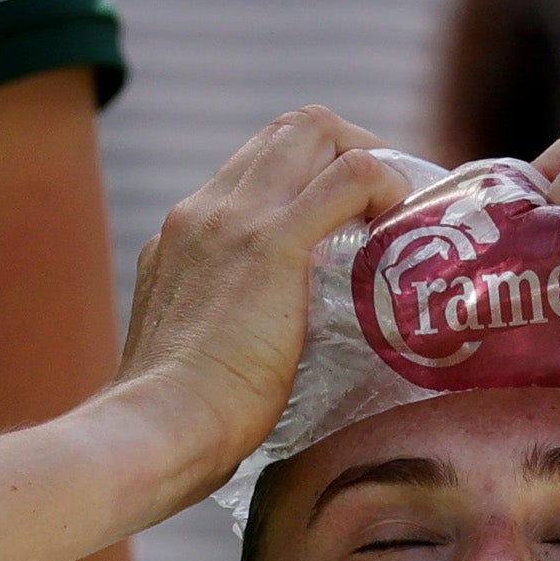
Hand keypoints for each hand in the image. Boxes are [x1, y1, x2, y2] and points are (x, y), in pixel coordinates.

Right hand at [113, 106, 409, 504]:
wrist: (156, 430)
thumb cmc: (178, 424)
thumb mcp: (192, 358)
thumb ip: (222, 339)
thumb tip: (264, 367)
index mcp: (182, 237)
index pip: (255, 166)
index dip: (313, 175)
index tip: (350, 217)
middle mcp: (203, 212)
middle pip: (288, 130)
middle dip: (349, 147)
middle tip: (387, 202)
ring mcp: (235, 221)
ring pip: (314, 130)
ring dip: (370, 157)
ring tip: (401, 209)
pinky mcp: (272, 245)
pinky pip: (349, 178)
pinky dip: (387, 186)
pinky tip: (403, 224)